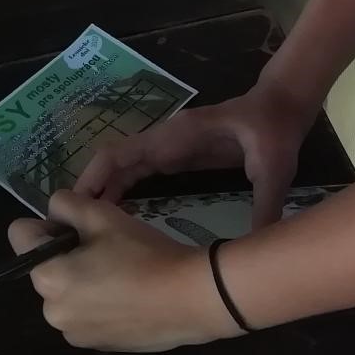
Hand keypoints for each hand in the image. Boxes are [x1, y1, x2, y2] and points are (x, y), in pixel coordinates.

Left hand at [10, 192, 234, 351]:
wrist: (189, 298)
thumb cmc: (141, 252)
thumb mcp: (101, 214)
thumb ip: (66, 203)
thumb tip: (54, 211)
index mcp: (46, 277)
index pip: (19, 235)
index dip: (47, 221)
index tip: (79, 225)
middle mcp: (51, 312)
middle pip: (44, 266)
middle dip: (67, 253)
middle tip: (107, 246)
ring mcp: (75, 334)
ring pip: (66, 291)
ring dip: (82, 277)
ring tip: (122, 270)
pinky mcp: (99, 345)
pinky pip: (86, 313)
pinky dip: (99, 301)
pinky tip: (130, 292)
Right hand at [77, 83, 311, 230]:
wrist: (282, 107)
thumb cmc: (274, 130)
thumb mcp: (274, 167)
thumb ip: (266, 203)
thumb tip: (259, 247)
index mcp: (178, 136)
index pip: (122, 152)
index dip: (95, 176)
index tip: (74, 205)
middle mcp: (166, 139)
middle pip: (115, 160)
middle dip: (91, 189)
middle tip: (72, 229)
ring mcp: (169, 146)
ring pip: (124, 167)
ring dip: (104, 192)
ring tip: (86, 229)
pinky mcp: (177, 155)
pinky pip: (140, 171)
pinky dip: (122, 190)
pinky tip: (115, 217)